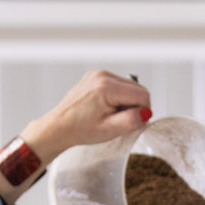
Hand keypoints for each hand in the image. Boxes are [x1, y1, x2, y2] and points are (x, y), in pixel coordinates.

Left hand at [0, 69, 150, 203]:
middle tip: (116, 120)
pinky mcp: (95, 76)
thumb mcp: (109, 130)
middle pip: (137, 89)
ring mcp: (98, 74)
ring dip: (125, 102)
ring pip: (128, 87)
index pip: (143, 95)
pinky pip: (117, 85)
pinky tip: (104, 108)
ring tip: (108, 115)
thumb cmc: (79, 130)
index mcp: (107, 87)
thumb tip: (146, 113)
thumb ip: (131, 121)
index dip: (141, 112)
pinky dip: (116, 97)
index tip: (129, 122)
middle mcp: (103, 75)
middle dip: (133, 106)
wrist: (58, 126)